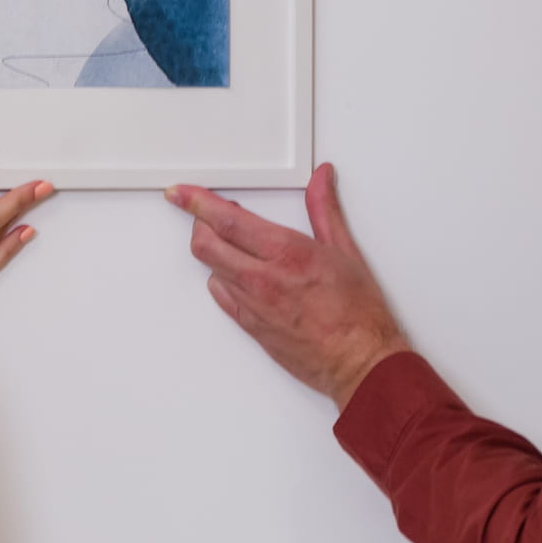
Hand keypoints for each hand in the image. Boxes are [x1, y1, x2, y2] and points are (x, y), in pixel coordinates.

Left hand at [169, 164, 412, 404]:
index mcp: (286, 253)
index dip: (197, 202)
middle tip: (207, 214)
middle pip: (206, 244)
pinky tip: (235, 273)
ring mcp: (253, 305)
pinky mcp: (250, 326)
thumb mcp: (346, 251)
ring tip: (230, 242)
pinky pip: (221, 295)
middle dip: (199, 223)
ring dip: (213, 250)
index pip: (226, 220)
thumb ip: (324, 210)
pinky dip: (222, 278)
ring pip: (211, 268)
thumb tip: (319, 181)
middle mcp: (263, 279)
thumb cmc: (358, 314)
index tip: (182, 192)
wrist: (359, 362)